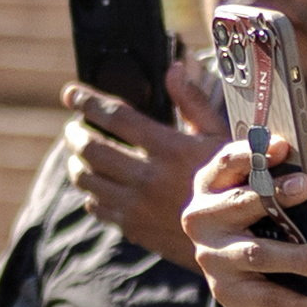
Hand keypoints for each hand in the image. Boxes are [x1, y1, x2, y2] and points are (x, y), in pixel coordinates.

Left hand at [61, 67, 227, 259]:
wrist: (235, 238)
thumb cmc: (233, 181)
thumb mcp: (221, 137)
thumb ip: (193, 102)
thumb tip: (174, 68)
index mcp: (169, 148)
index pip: (117, 117)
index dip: (88, 102)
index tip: (71, 94)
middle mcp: (147, 177)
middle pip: (92, 148)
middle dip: (75, 133)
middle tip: (73, 126)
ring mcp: (136, 205)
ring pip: (87, 178)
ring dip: (77, 162)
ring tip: (80, 154)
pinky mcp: (132, 228)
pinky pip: (96, 206)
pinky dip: (91, 192)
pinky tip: (97, 185)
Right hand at [182, 135, 306, 306]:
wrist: (252, 290)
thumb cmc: (268, 226)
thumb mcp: (276, 198)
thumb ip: (295, 177)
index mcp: (212, 186)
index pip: (226, 163)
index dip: (251, 153)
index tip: (281, 146)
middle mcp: (203, 220)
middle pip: (239, 204)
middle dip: (272, 193)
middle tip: (306, 186)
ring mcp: (213, 259)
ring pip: (258, 254)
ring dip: (299, 256)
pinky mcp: (229, 294)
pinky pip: (271, 298)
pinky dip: (306, 304)